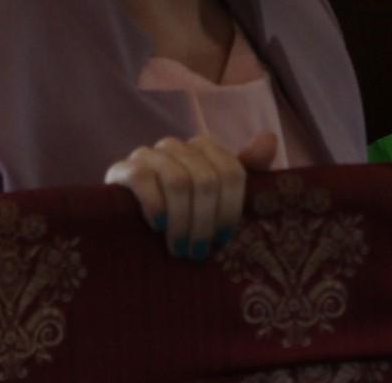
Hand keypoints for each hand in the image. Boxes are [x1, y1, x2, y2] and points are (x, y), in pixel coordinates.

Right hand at [104, 130, 277, 259]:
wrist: (128, 224)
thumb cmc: (182, 214)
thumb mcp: (218, 198)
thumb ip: (247, 170)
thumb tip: (269, 139)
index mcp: (203, 148)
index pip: (232, 171)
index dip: (231, 210)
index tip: (224, 240)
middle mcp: (176, 146)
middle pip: (206, 180)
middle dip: (205, 223)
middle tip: (199, 252)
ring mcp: (147, 154)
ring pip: (178, 181)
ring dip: (182, 222)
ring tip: (180, 249)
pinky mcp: (121, 168)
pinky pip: (143, 179)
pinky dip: (155, 206)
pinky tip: (158, 226)